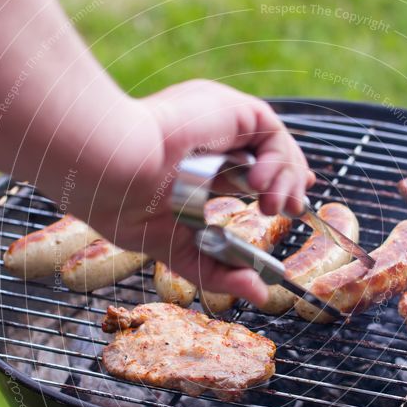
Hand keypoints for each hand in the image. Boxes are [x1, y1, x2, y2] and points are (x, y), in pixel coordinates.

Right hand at [86, 80, 314, 304]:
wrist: (113, 172)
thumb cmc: (127, 207)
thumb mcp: (183, 250)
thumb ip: (221, 272)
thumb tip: (260, 296)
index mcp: (190, 165)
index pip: (243, 170)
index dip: (273, 186)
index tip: (291, 205)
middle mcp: (207, 139)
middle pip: (265, 156)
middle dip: (290, 181)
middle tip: (293, 209)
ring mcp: (219, 122)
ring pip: (275, 145)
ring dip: (286, 178)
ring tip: (274, 206)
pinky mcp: (230, 109)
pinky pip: (273, 132)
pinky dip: (279, 161)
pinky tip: (260, 185)